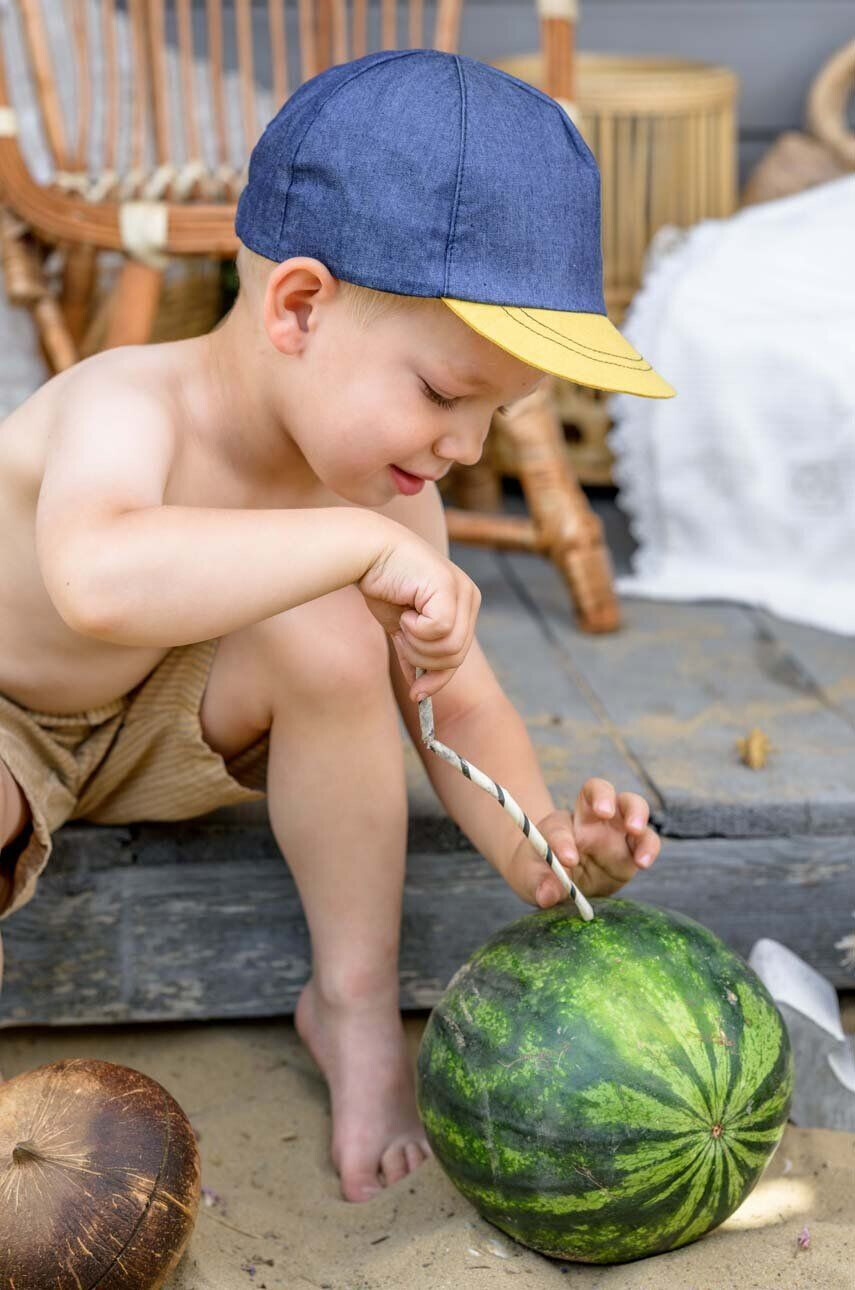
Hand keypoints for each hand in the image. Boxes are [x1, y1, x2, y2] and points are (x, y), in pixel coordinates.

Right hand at [358, 525, 480, 701]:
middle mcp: (469, 596)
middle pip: (455, 657)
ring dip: (417, 644)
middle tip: (401, 637)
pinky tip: (405, 610)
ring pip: (449, 648)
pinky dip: (415, 629)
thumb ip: (415, 653)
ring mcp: (462, 590)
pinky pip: (439, 631)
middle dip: (422, 658)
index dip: (438, 679)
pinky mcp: (449, 587)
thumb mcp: (403, 628)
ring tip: (403, 622)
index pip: (458, 656)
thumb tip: (421, 691)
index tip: (417, 694)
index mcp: (464, 605)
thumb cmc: (383, 584)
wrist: (366, 551)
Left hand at [506, 777, 661, 907]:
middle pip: (599, 790)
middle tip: (604, 812)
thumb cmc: (542, 872)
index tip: (566, 860)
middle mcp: (590, 820)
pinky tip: (643, 861)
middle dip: (603, 796)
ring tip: (634, 829)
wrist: (562, 881)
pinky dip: (648, 847)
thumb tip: (546, 896)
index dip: (561, 841)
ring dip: (635, 813)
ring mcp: (615, 832)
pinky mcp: (632, 851)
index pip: (559, 826)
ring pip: (631, 805)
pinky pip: (647, 842)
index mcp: (560, 824)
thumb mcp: (532, 878)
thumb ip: (539, 883)